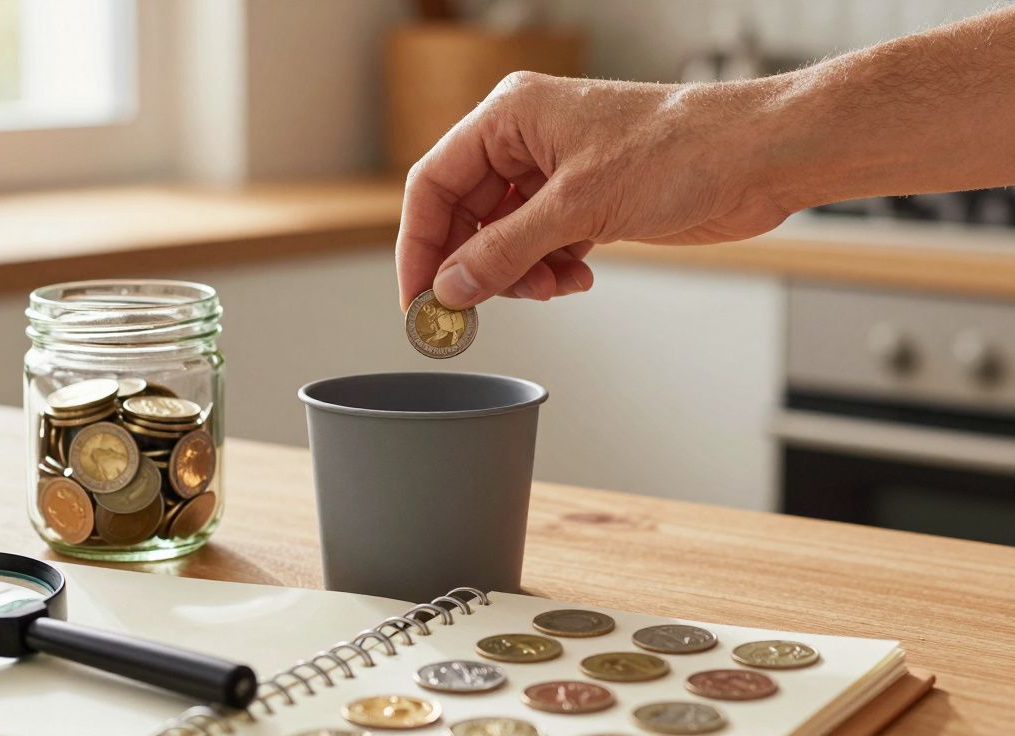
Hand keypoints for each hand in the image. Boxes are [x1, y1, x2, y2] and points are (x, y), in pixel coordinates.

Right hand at [395, 72, 792, 309]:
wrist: (760, 157)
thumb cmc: (682, 149)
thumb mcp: (579, 207)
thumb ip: (505, 251)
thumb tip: (450, 288)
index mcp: (511, 116)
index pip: (434, 182)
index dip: (420, 244)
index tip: (417, 297)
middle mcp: (527, 140)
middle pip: (466, 214)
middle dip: (474, 265)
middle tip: (474, 310)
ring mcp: (558, 171)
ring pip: (504, 236)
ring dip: (518, 273)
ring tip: (548, 288)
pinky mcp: (588, 199)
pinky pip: (542, 244)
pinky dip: (550, 270)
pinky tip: (577, 278)